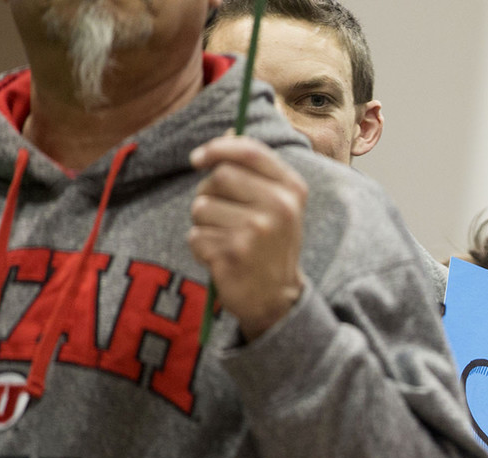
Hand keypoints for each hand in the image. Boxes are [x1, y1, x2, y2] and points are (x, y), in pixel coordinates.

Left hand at [188, 135, 307, 340]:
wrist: (277, 298)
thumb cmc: (270, 246)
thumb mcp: (277, 205)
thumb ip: (254, 170)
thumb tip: (228, 129)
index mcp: (292, 190)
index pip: (249, 151)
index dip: (218, 148)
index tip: (198, 159)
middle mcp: (279, 207)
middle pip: (219, 177)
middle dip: (208, 194)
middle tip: (221, 217)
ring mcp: (257, 230)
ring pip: (201, 207)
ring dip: (203, 225)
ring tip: (225, 241)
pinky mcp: (234, 252)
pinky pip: (195, 236)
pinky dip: (200, 248)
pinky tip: (221, 259)